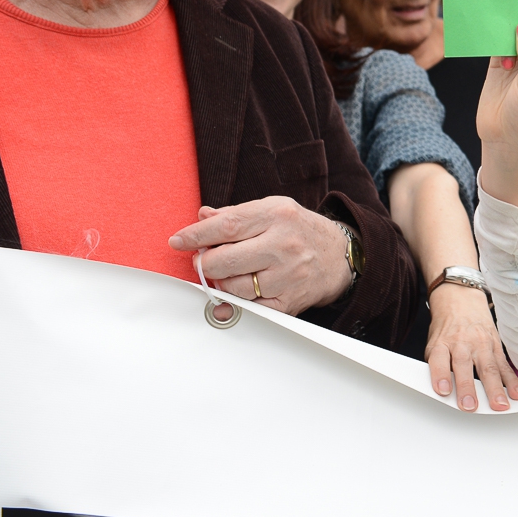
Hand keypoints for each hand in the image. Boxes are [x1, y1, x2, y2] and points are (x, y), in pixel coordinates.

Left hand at [170, 196, 352, 314]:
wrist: (340, 256)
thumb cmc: (301, 231)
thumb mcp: (273, 210)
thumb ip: (235, 214)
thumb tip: (201, 217)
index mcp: (277, 215)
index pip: (226, 226)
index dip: (196, 235)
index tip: (178, 241)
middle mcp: (284, 244)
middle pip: (225, 259)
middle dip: (205, 263)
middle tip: (203, 260)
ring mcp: (288, 274)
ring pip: (233, 286)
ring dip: (220, 282)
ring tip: (227, 273)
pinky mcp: (289, 300)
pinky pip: (249, 306)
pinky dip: (235, 301)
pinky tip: (236, 291)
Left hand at [427, 283, 517, 411]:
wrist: (461, 300)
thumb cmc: (447, 328)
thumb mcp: (435, 344)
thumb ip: (438, 366)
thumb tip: (442, 393)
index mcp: (443, 343)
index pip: (439, 359)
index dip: (441, 375)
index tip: (443, 390)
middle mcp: (462, 342)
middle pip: (465, 365)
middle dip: (468, 387)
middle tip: (470, 405)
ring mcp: (481, 343)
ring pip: (488, 367)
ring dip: (495, 388)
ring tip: (500, 404)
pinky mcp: (496, 345)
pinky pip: (504, 365)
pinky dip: (512, 380)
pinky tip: (517, 393)